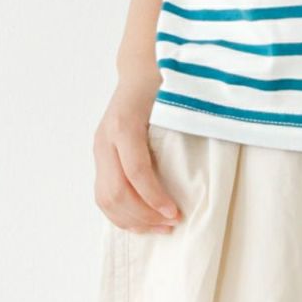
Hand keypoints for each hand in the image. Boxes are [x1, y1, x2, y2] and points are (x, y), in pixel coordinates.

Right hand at [93, 71, 180, 231]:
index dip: (154, 197)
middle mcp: (105, 139)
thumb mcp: (173, 103)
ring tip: (161, 227)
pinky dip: (123, 217)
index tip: (175, 213)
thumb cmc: (162, 88)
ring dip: (134, 221)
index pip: (135, 171)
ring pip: (106, 200)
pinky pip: (104, 199)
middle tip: (171, 223)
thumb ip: (181, 132)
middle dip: (145, 215)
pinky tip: (144, 223)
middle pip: (116, 192)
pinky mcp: (100, 162)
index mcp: (123, 124)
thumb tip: (201, 171)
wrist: (140, 73)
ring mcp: (100, 152)